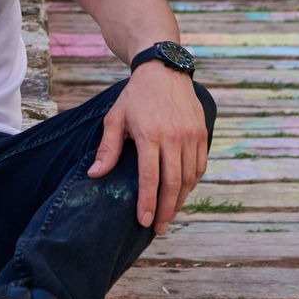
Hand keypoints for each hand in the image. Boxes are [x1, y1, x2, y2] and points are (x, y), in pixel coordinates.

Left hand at [86, 65, 207, 235]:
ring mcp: (191, 135)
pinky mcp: (202, 133)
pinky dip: (192, 183)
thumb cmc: (135, 96)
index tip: (145, 222)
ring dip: (181, 200)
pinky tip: (182, 193)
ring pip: (189, 178)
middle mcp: (174, 137)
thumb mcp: (115, 118)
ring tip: (170, 215)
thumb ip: (107, 149)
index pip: (150, 177)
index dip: (148, 203)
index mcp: (150, 134)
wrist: (163, 70)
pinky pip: (199, 166)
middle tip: (159, 228)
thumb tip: (95, 175)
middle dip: (167, 210)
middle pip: (173, 183)